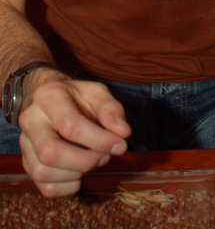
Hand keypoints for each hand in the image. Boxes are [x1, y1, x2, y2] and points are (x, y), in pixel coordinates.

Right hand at [18, 77, 130, 196]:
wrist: (53, 100)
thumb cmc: (77, 97)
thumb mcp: (96, 92)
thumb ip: (111, 109)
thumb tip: (123, 132)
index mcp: (48, 96)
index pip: (69, 125)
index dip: (98, 139)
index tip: (120, 144)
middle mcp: (30, 120)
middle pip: (50, 152)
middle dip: (85, 160)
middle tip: (105, 155)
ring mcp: (25, 144)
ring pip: (43, 173)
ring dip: (76, 174)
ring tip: (94, 160)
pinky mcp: (27, 163)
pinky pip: (45, 187)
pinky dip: (68, 187)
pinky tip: (80, 172)